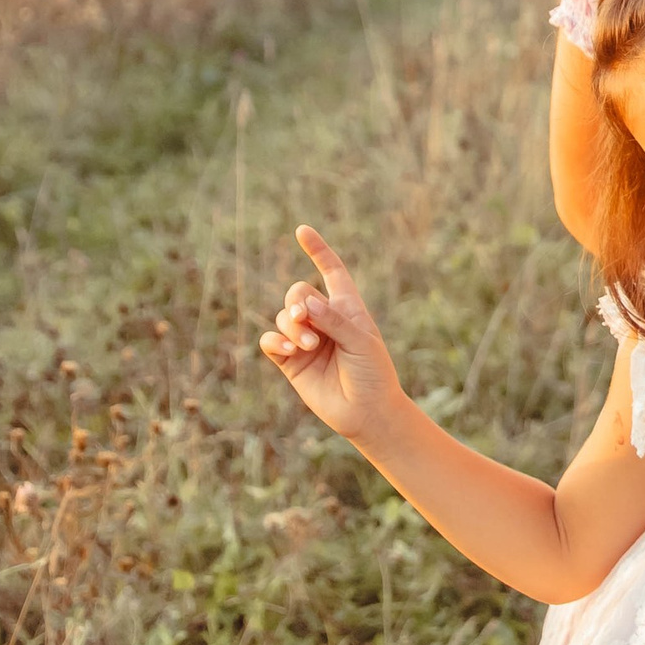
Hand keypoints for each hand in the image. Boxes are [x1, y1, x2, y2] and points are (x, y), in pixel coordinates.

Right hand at [258, 228, 405, 443]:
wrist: (367, 413)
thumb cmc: (374, 374)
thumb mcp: (361, 341)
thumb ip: (332, 319)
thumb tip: (303, 301)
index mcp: (347, 308)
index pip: (331, 271)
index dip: (318, 251)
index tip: (302, 231)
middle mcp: (324, 320)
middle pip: (297, 293)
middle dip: (298, 303)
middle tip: (306, 321)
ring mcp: (305, 340)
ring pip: (283, 316)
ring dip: (292, 326)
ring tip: (307, 345)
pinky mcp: (290, 362)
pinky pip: (270, 341)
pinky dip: (275, 341)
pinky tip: (287, 349)